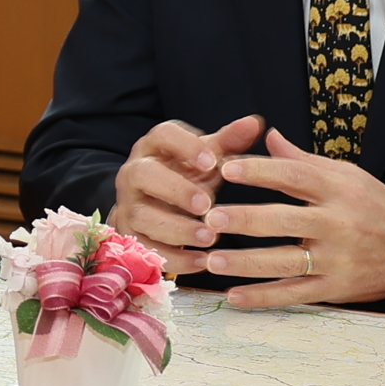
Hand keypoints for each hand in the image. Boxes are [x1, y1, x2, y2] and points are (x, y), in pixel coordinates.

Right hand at [110, 113, 265, 253]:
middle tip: (207, 204)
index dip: (186, 146)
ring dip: (178, 229)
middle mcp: (134, 173)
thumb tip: (256, 123)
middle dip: (176, 190)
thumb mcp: (205, 159)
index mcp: (154, 147)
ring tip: (209, 237)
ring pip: (144, 217)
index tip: (212, 161)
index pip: (163, 135)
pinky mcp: (130, 236)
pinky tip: (202, 262)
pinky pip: (147, 249)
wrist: (152, 207)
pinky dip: (176, 258)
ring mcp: (128, 206)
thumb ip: (228, 142)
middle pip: (144, 176)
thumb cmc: (185, 176)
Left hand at [201, 134, 384, 309]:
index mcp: (340, 189)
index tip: (227, 168)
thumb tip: (269, 135)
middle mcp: (338, 223)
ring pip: (285, 262)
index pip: (295, 176)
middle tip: (209, 218)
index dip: (260, 171)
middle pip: (286, 220)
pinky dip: (264, 297)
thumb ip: (304, 161)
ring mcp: (337, 260)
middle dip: (246, 220)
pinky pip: (295, 294)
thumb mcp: (349, 176)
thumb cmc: (379, 208)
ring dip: (245, 263)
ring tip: (212, 259)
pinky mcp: (337, 289)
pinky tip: (234, 296)